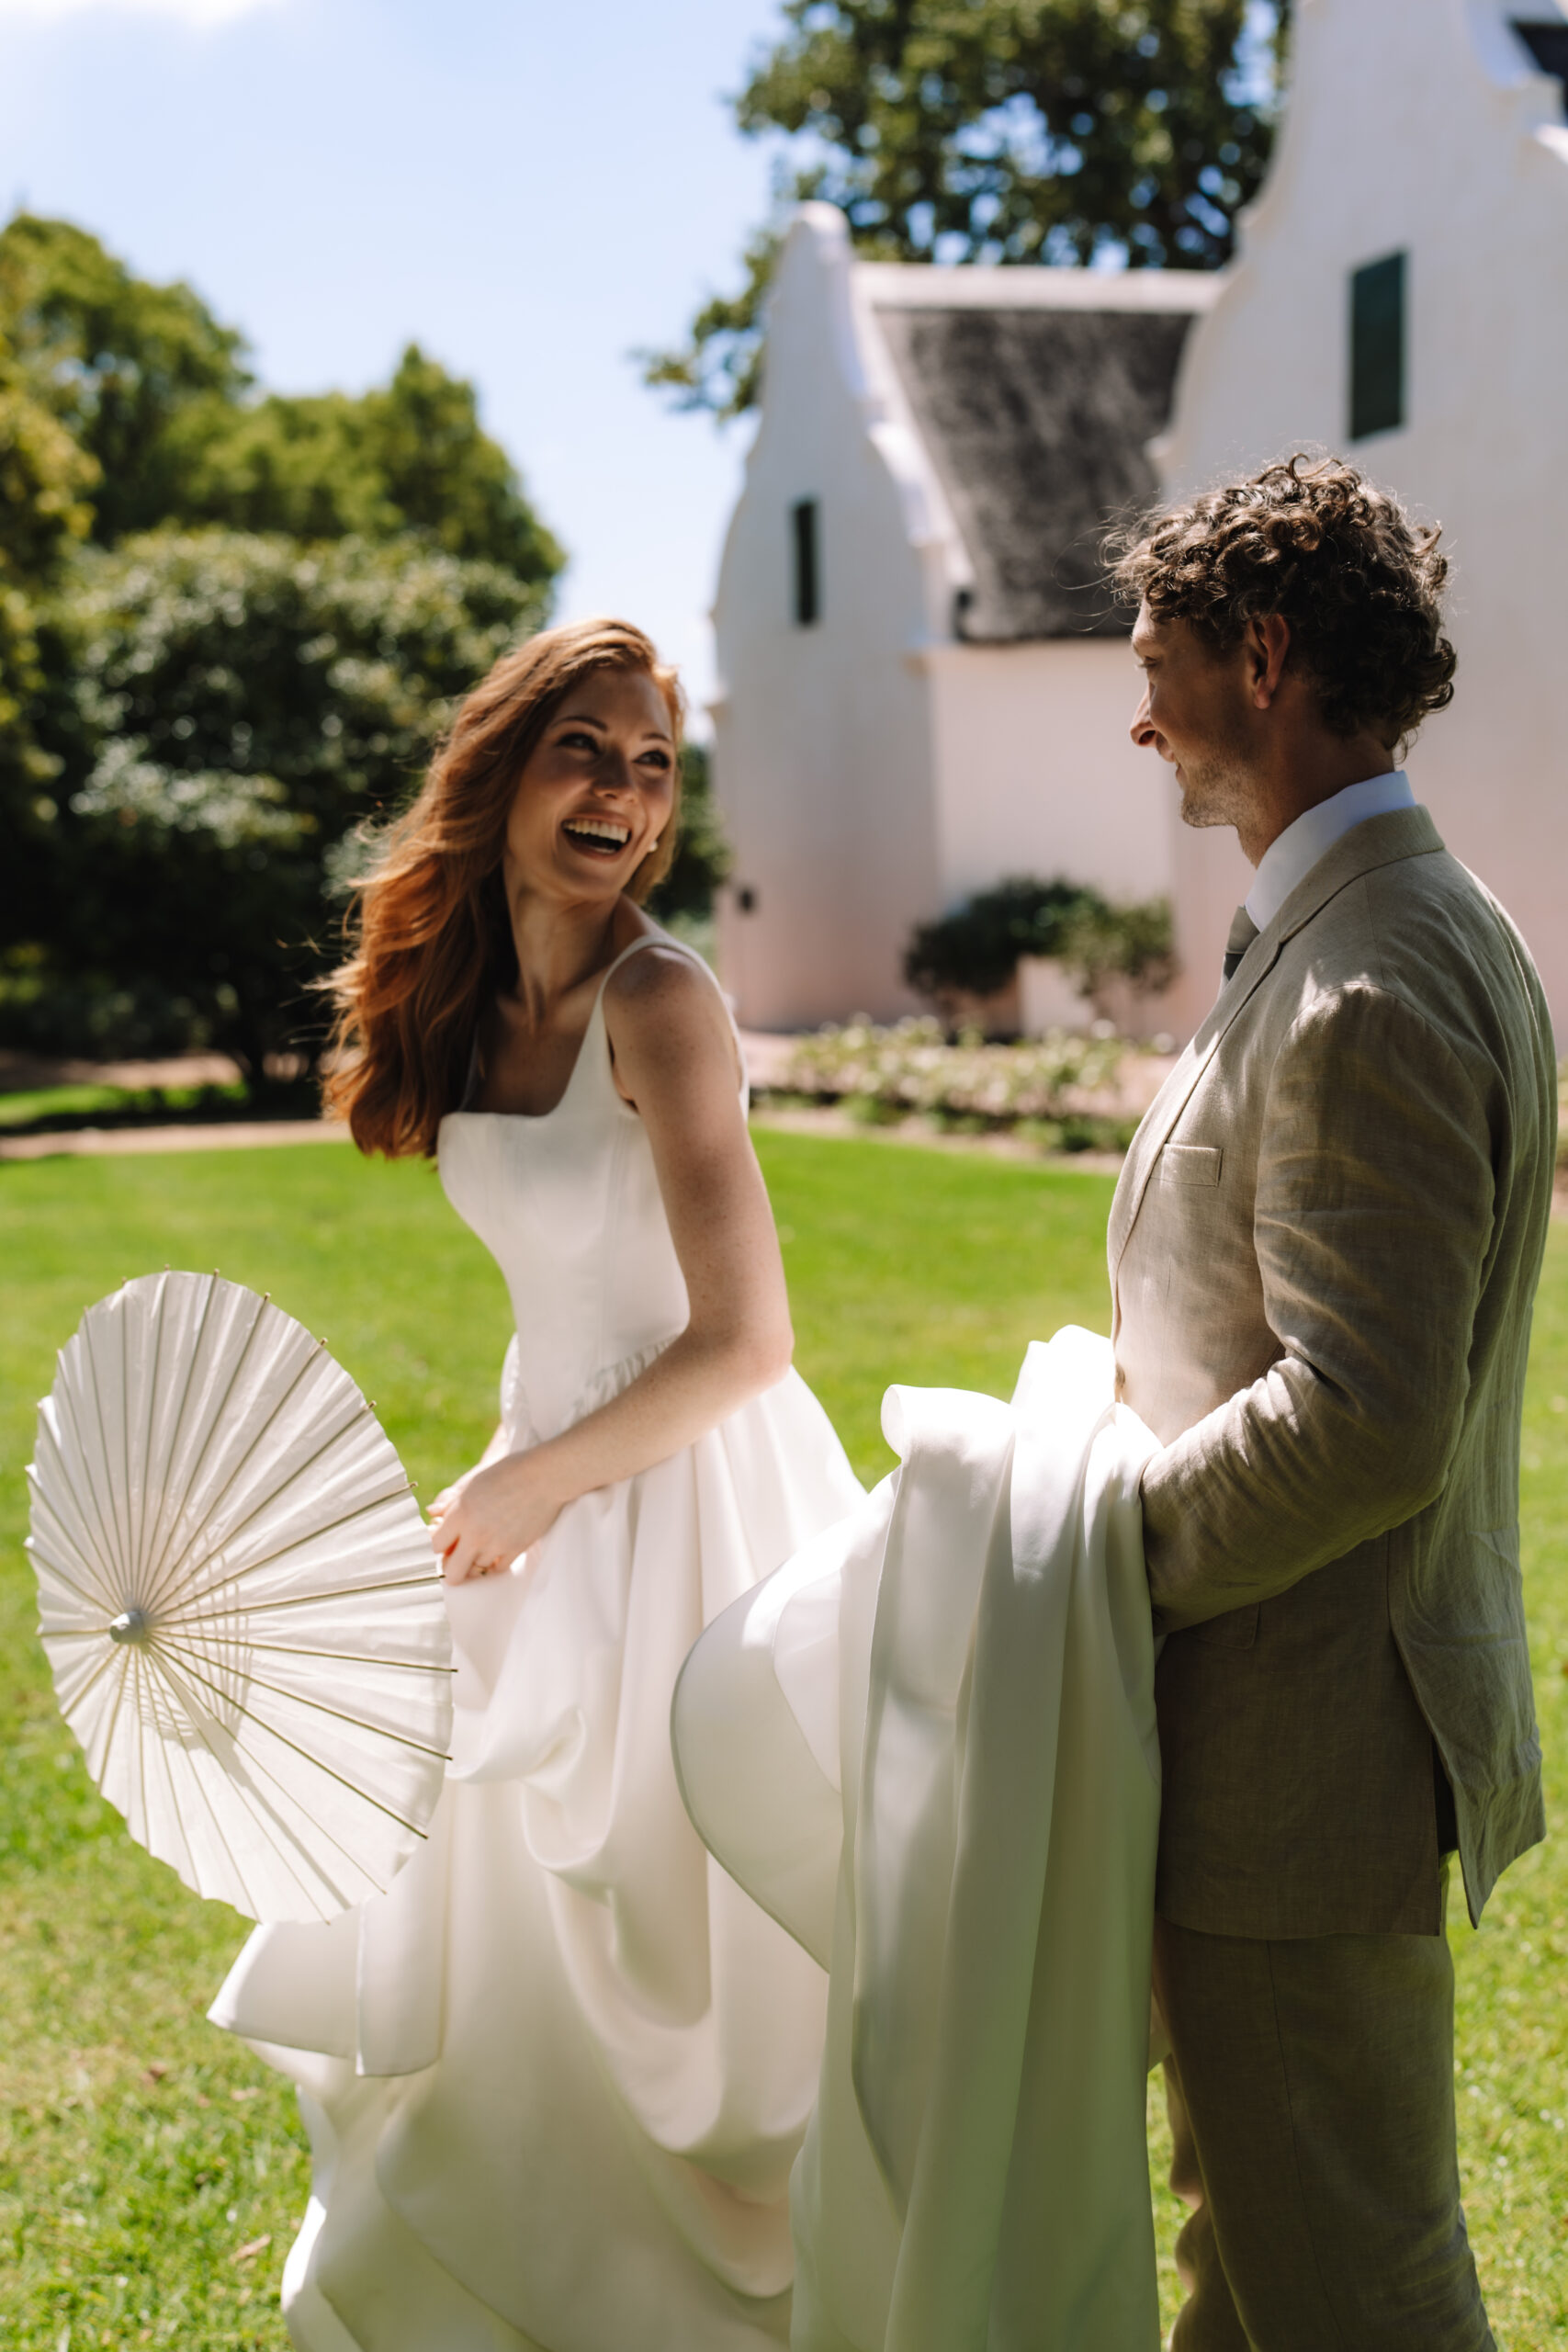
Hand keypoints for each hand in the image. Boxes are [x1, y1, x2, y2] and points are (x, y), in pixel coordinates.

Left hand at [429, 1449, 565, 1583]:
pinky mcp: (516, 1550)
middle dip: (451, 1567)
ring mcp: (496, 1545)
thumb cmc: (508, 1472)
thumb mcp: (473, 1483)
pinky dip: (495, 1562)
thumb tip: (433, 1514)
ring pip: (475, 1571)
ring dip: (475, 1562)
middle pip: (451, 1571)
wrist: (545, 1476)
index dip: (438, 1545)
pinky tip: (497, 1550)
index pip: (435, 1546)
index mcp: (461, 1514)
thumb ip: (451, 1503)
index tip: (444, 1542)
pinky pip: (498, 1568)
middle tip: (457, 1557)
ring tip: (482, 1547)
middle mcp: (475, 1534)